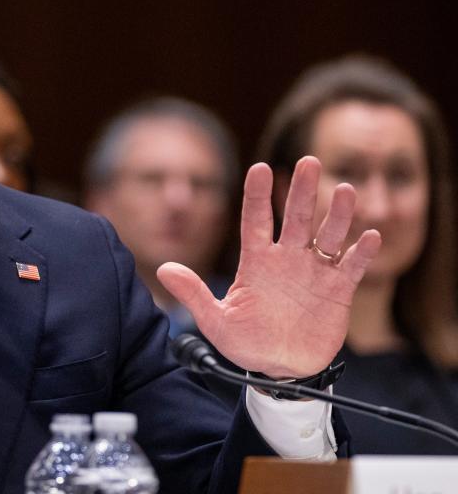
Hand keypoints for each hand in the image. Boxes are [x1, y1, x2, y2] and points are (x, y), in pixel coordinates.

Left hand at [158, 156, 380, 377]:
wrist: (279, 370)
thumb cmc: (245, 343)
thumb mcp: (215, 320)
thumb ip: (193, 293)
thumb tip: (162, 269)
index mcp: (256, 261)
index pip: (255, 220)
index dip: (258, 195)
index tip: (260, 167)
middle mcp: (286, 259)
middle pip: (296, 218)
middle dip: (303, 191)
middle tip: (309, 161)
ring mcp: (314, 272)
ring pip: (328, 235)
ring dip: (338, 215)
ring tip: (346, 190)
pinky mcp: (338, 290)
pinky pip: (352, 267)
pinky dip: (361, 253)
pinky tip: (369, 236)